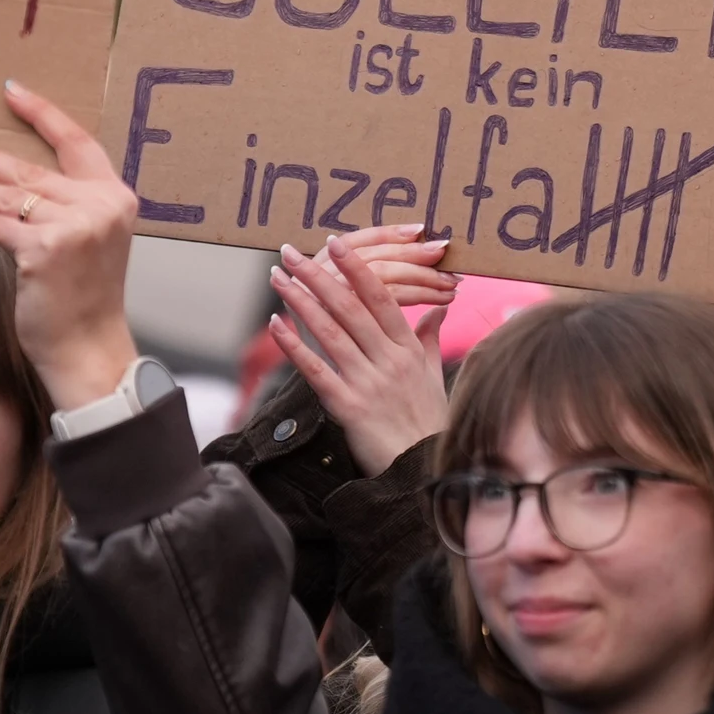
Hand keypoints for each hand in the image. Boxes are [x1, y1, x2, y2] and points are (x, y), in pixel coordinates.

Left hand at [0, 81, 140, 412]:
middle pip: (33, 169)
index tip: (13, 91)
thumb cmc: (85, 297)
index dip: (43, 114)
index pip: (77, 141)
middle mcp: (101, 205)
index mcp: (116, 196)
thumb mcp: (90, 241)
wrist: (89, 346)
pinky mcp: (46, 249)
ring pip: (11, 196)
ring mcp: (76, 227)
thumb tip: (11, 182)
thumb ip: (69, 207)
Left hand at [270, 231, 451, 473]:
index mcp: (409, 348)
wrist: (421, 470)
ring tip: (279, 277)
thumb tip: (437, 312)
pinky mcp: (348, 407)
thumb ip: (432, 339)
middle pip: (350, 307)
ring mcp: (368, 382)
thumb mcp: (435, 376)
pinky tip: (276, 325)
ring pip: (330, 332)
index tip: (336, 243)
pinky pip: (316, 370)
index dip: (357, 269)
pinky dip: (294, 346)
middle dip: (319, 275)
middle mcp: (389, 360)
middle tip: (292, 251)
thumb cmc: (429, 422)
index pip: (382, 297)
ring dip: (300, 301)